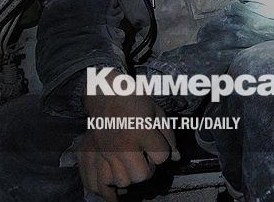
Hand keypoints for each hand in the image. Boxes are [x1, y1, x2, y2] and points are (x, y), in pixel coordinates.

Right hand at [78, 74, 177, 200]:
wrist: (106, 92)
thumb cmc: (135, 100)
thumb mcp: (157, 113)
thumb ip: (168, 136)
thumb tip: (177, 158)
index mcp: (143, 131)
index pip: (161, 156)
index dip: (162, 153)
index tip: (156, 144)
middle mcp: (125, 144)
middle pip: (141, 175)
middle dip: (147, 169)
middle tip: (145, 158)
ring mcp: (109, 150)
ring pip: (123, 180)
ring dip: (130, 174)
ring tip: (131, 162)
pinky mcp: (96, 153)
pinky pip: (104, 178)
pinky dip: (112, 179)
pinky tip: (118, 171)